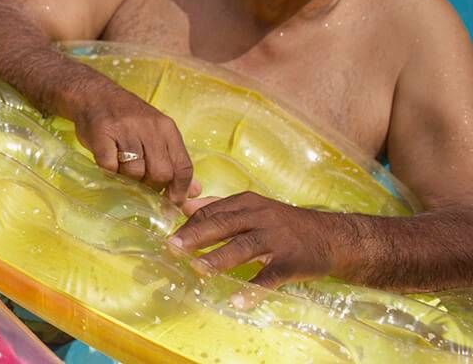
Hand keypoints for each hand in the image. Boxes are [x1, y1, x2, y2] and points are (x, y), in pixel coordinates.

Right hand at [68, 79, 196, 203]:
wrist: (94, 94)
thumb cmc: (128, 118)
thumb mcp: (157, 133)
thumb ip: (174, 160)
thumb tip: (194, 191)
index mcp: (167, 128)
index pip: (183, 167)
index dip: (180, 190)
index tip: (172, 203)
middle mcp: (149, 127)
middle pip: (161, 173)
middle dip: (151, 186)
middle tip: (141, 183)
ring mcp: (125, 130)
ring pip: (135, 172)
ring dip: (128, 179)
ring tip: (121, 169)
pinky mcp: (102, 134)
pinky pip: (110, 167)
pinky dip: (110, 172)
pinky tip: (109, 164)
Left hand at [169, 191, 345, 288]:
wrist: (331, 237)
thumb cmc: (284, 223)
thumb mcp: (254, 207)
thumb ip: (220, 207)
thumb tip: (185, 206)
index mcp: (248, 203)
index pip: (213, 211)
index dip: (191, 224)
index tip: (172, 237)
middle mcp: (261, 217)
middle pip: (224, 224)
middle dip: (197, 236)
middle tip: (174, 247)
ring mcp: (277, 239)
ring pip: (244, 247)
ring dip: (219, 259)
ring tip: (198, 270)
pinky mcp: (291, 262)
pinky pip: (269, 277)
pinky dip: (253, 289)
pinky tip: (237, 299)